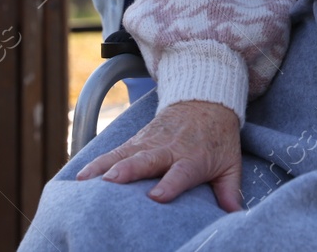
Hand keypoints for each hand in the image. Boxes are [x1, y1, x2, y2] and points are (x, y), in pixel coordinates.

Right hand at [75, 101, 243, 210]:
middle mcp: (168, 148)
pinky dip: (97, 163)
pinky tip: (81, 177)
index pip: (181, 172)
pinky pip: (114, 152)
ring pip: (124, 154)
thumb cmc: (218, 138)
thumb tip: (235, 217)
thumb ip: (229, 191)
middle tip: (112, 181)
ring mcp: (149, 142)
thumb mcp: (230, 162)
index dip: (170, 184)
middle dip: (129, 170)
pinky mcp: (136, 140)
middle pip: (147, 159)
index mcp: (193, 157)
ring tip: (86, 180)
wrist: (205, 100)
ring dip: (105, 166)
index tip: (157, 197)